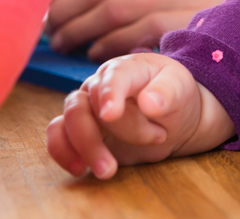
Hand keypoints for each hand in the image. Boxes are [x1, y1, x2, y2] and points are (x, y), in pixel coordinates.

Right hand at [46, 52, 235, 178]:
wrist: (173, 118)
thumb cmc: (176, 96)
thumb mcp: (181, 89)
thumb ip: (167, 92)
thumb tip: (149, 103)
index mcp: (128, 68)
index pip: (114, 76)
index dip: (110, 93)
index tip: (111, 115)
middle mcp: (101, 84)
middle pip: (85, 104)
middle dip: (101, 135)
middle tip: (126, 156)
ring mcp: (88, 105)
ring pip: (68, 120)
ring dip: (83, 147)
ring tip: (108, 171)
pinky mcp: (80, 129)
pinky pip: (58, 135)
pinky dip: (62, 152)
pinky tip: (80, 169)